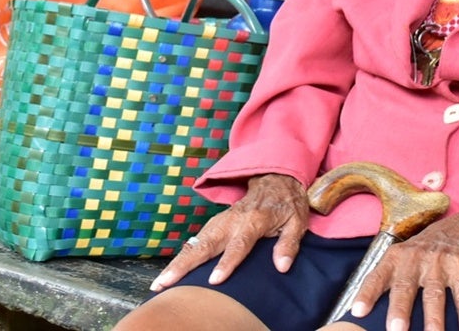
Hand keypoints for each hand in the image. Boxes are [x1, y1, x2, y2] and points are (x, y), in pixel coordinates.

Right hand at [149, 173, 309, 290]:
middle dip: (185, 264)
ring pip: (197, 242)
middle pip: (207, 243)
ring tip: (161, 281)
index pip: (239, 243)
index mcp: (255, 220)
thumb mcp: (297, 221)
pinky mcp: (216, 222)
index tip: (215, 280)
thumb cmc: (287, 203)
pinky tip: (171, 270)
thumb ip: (288, 244)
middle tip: (166, 282)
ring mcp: (222, 220)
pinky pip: (197, 239)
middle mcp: (234, 220)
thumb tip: (281, 267)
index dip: (227, 262)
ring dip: (178, 261)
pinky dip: (182, 254)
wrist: (275, 177)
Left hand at [350, 202, 458, 330]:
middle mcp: (416, 257)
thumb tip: (367, 310)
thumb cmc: (430, 246)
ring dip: (433, 319)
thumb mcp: (407, 254)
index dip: (367, 294)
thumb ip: (392, 277)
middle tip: (395, 330)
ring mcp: (440, 261)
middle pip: (405, 286)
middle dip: (399, 309)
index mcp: (397, 256)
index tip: (358, 312)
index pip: (378, 276)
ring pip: (434, 295)